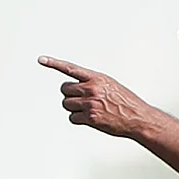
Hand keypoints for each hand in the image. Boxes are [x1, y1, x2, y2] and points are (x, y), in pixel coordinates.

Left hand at [38, 55, 156, 137]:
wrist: (138, 117)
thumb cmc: (126, 102)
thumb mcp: (111, 85)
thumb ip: (93, 83)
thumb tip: (76, 88)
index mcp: (97, 78)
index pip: (71, 69)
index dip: (54, 63)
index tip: (41, 59)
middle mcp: (92, 89)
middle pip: (65, 89)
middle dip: (70, 95)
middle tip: (82, 100)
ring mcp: (90, 103)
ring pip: (66, 104)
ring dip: (73, 108)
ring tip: (89, 109)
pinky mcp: (90, 117)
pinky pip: (72, 117)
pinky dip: (78, 119)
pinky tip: (91, 119)